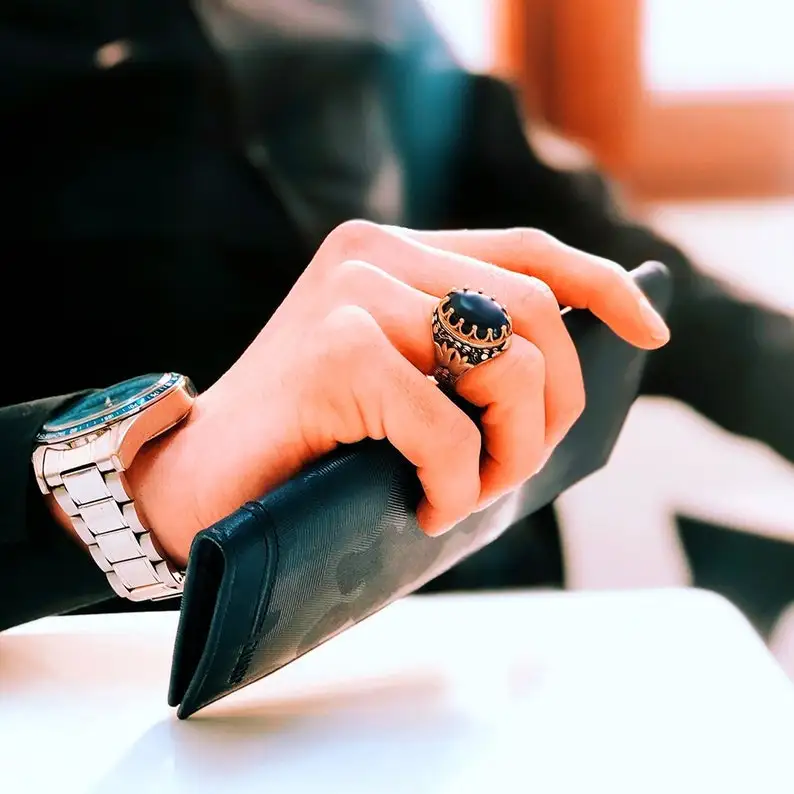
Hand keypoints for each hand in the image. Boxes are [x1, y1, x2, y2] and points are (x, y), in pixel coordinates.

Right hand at [129, 221, 669, 565]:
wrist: (197, 483)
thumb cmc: (311, 447)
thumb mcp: (404, 389)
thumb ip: (466, 362)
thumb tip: (564, 379)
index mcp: (396, 252)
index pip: (528, 250)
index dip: (602, 286)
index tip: (651, 331)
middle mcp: (375, 253)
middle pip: (535, 313)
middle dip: (551, 409)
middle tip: (509, 473)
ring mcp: (352, 293)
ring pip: (506, 364)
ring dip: (508, 451)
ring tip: (466, 492)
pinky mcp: (333, 350)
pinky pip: (447, 424)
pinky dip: (455, 482)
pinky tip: (426, 505)